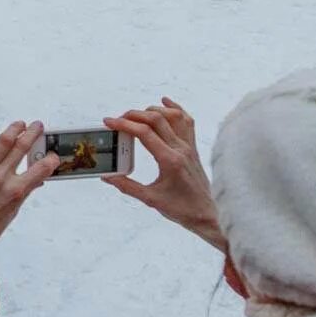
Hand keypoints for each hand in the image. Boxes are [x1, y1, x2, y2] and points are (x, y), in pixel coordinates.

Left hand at [0, 111, 58, 254]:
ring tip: (20, 123)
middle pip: (22, 148)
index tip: (53, 154)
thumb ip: (24, 192)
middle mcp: (2, 177)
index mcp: (16, 191)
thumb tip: (37, 179)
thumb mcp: (12, 212)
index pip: (41, 168)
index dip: (50, 159)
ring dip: (14, 128)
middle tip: (38, 126)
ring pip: (2, 141)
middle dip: (33, 134)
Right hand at [103, 98, 225, 252]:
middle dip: (133, 115)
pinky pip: (186, 121)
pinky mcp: (193, 147)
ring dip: (151, 110)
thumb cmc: (181, 209)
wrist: (207, 215)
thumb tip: (107, 176)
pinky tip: (164, 101)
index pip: (144, 132)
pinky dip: (175, 108)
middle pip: (155, 119)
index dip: (124, 124)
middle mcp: (181, 149)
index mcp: (169, 160)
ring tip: (136, 116)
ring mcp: (189, 146)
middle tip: (118, 120)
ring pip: (171, 115)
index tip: (109, 122)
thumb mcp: (150, 199)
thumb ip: (127, 186)